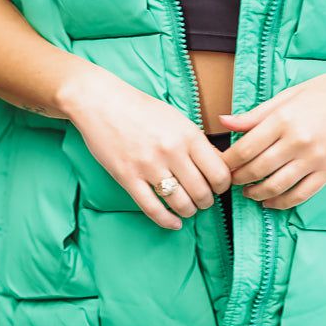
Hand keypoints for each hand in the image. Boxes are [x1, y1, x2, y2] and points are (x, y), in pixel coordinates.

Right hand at [57, 62, 231, 229]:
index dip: (223, 185)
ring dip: (189, 211)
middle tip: (203, 199)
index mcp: (188, 135)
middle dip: (206, 201)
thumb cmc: (141, 109)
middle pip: (202, 192)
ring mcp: (149, 166)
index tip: (218, 187)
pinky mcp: (128, 178)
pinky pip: (153, 209)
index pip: (219, 173)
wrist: (102, 102)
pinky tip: (174, 223)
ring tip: (188, 208)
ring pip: (181, 203)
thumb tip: (218, 164)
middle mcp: (172, 152)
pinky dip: (167, 220)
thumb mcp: (177, 119)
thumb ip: (197, 142)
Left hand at [216, 66, 325, 210]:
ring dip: (256, 193)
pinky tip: (270, 201)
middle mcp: (298, 141)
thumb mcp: (290, 94)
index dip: (228, 162)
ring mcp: (315, 159)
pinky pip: (300, 195)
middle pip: (256, 170)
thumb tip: (223, 121)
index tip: (220, 164)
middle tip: (230, 180)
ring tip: (248, 192)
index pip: (245, 149)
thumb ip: (256, 114)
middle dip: (238, 179)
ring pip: (276, 186)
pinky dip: (281, 202)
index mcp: (284, 118)